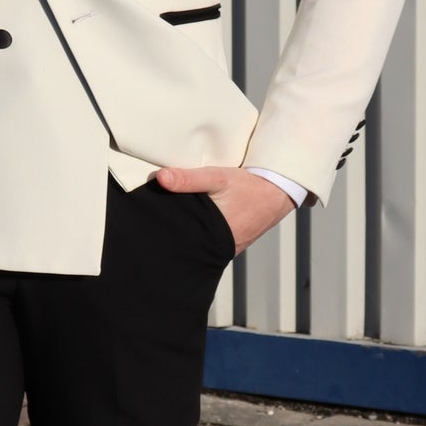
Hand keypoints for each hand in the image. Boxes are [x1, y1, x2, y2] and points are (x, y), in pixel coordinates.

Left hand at [153, 163, 295, 256]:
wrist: (279, 192)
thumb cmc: (249, 186)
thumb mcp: (218, 178)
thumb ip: (190, 179)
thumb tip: (160, 178)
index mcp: (211, 237)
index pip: (178, 240)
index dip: (162, 234)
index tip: (146, 224)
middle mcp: (218, 247)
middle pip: (186, 243)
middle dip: (171, 234)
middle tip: (152, 222)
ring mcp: (225, 248)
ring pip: (197, 242)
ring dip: (186, 232)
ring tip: (168, 221)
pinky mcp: (230, 243)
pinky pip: (209, 240)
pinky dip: (199, 232)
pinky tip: (190, 222)